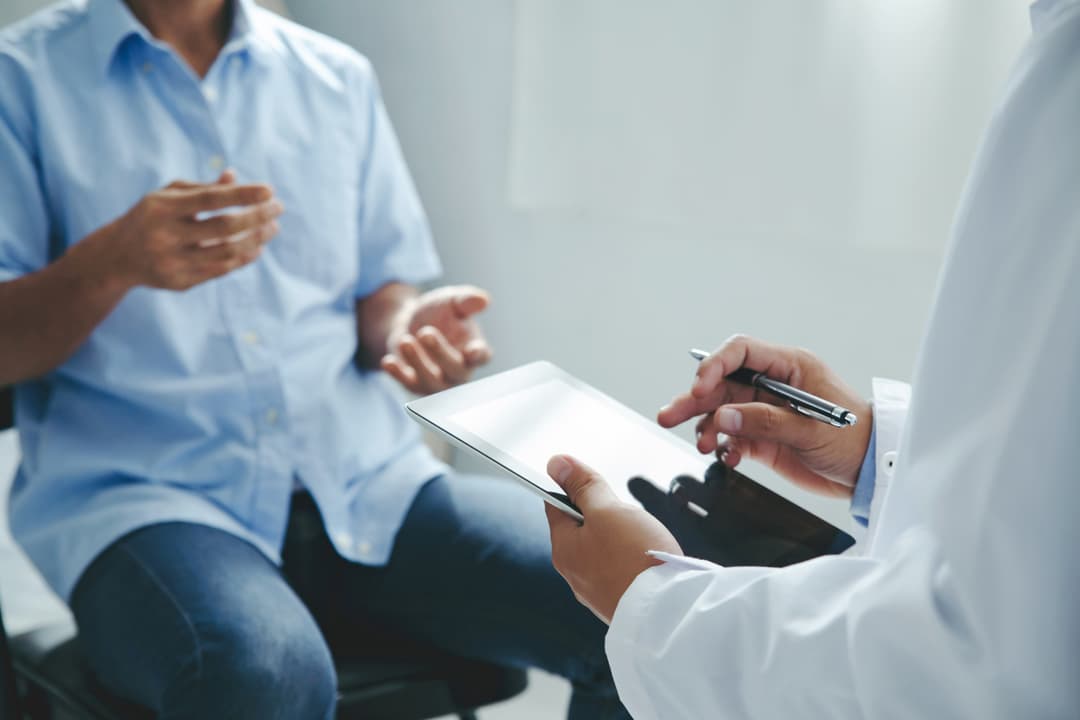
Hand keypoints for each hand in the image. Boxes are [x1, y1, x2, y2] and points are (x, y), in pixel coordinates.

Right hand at [93, 170, 282, 291]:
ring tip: (273, 227)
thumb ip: (202, 188)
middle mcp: (165, 235)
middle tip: (279, 208)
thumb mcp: (169, 196)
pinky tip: (257, 247)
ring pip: (227, 252)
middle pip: (224, 227)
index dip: (242, 195)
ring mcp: (172, 261)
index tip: (270, 191)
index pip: (210, 199)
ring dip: (257, 239)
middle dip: (257, 217)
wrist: (117, 256)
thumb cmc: (152, 217)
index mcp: (162, 207)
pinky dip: (244, 258)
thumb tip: (236, 177)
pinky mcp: (179, 282)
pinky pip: (221, 269)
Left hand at [381, 285, 491, 393]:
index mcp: (474, 349)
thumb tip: (484, 300)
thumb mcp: (451, 301)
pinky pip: (408, 384)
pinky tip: (388, 362)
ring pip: (431, 382)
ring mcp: (438, 381)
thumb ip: (467, 300)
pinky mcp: (415, 384)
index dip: (479, 355)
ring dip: (418, 363)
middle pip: (455, 370)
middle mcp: (459, 370)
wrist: (410, 321)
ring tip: (405, 340)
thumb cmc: (439, 313)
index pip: (482, 356)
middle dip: (441, 353)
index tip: (473, 350)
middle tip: (425, 332)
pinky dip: (398, 375)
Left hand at [545, 454, 681, 623]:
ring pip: (603, 549)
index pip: (555, 506)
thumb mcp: (608, 510)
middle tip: (626, 514)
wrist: (669, 612)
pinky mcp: (619, 601)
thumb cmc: (636, 559)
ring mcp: (597, 590)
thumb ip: (583, 487)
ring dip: (621, 537)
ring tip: (641, 538)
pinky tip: (648, 558)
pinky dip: (632, 559)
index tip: (591, 482)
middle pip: (582, 528)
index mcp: (563, 549)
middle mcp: (575, 573)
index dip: (573, 487)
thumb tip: (556, 464)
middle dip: (604, 514)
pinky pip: (621, 570)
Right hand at [658, 334, 871, 497]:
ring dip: (705, 426)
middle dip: (694, 399)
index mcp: (789, 367)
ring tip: (701, 444)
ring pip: (721, 411)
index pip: (740, 352)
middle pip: (722, 383)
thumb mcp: (812, 429)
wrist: (871, 473)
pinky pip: (731, 436)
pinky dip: (724, 446)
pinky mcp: (763, 437)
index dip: (714, 366)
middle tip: (669, 415)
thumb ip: (765, 422)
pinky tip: (727, 456)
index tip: (699, 387)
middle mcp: (773, 385)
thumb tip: (724, 417)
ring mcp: (766, 411)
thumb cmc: (855, 440)